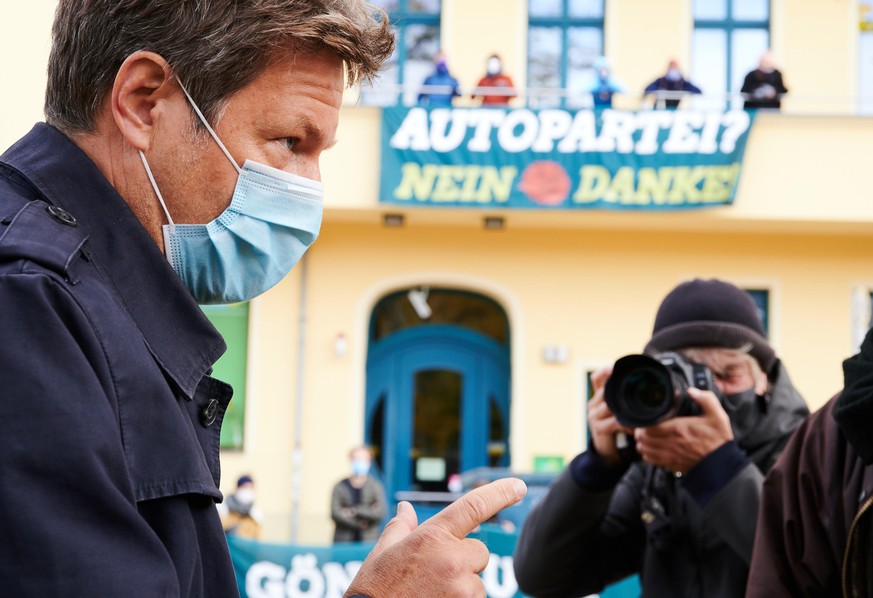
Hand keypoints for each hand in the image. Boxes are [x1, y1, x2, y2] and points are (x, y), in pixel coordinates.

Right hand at [344, 478, 526, 597]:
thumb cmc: (375, 588)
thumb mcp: (383, 552)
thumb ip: (400, 527)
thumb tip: (405, 508)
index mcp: (432, 535)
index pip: (474, 506)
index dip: (500, 493)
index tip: (518, 486)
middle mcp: (451, 557)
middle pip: (479, 552)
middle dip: (464, 560)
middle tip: (435, 574)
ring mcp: (461, 587)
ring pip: (477, 581)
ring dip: (462, 586)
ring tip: (431, 592)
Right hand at [587, 365, 633, 464]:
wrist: (609, 452)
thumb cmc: (618, 428)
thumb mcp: (620, 410)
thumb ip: (626, 398)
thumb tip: (651, 385)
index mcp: (598, 396)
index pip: (596, 377)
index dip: (604, 371)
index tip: (615, 367)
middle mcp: (594, 403)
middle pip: (604, 389)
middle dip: (621, 389)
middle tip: (641, 388)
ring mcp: (594, 416)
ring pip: (610, 405)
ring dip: (627, 408)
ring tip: (642, 411)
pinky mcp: (599, 428)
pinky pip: (615, 422)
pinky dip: (628, 424)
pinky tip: (636, 427)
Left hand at [633, 387, 732, 474]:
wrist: (721, 465)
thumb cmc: (719, 442)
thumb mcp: (718, 417)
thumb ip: (706, 400)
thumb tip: (693, 391)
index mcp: (679, 429)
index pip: (649, 425)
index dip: (643, 421)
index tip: (646, 417)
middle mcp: (671, 443)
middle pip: (643, 437)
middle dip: (640, 430)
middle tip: (644, 424)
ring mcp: (669, 455)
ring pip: (644, 448)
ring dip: (642, 441)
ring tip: (646, 435)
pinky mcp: (670, 464)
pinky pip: (650, 460)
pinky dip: (647, 453)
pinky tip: (652, 447)